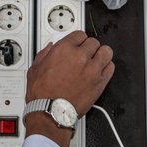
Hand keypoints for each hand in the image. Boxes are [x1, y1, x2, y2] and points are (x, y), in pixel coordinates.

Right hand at [24, 31, 114, 146]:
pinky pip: (111, 67)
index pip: (79, 34)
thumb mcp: (35, 68)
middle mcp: (80, 57)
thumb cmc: (42, 94)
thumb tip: (50, 48)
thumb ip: (44, 54)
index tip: (78, 44)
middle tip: (85, 54)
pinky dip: (107, 67)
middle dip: (89, 47)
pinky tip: (100, 70)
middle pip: (93, 42)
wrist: (50, 111)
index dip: (78, 40)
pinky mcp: (100, 82)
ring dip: (101, 54)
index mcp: (64, 50)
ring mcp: (92, 69)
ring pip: (106, 52)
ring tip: (96, 59)